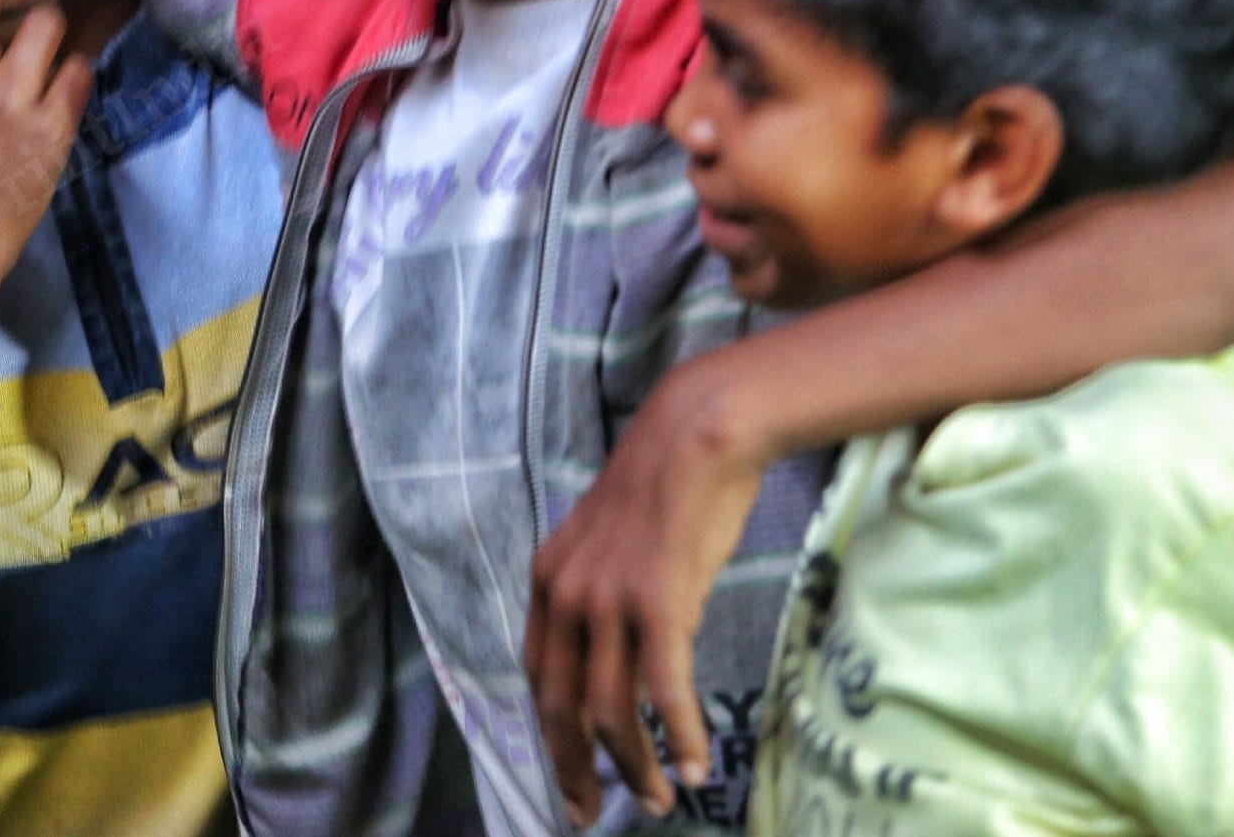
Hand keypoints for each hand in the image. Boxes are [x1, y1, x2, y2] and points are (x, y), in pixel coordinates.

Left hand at [525, 358, 765, 824]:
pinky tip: (694, 764)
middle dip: (576, 770)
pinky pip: (662, 689)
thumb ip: (593, 593)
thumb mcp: (604, 542)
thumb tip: (606, 648)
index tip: (567, 776)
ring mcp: (610, 600)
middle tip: (594, 812)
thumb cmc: (663, 486)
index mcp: (548, 581)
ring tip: (660, 798)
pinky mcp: (659, 602)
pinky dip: (676, 736)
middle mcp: (567, 595)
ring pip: (610, 711)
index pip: (538, 679)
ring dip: (634, 766)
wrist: (695, 434)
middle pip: (561, 707)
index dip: (550, 737)